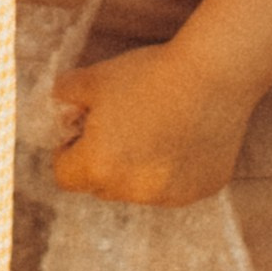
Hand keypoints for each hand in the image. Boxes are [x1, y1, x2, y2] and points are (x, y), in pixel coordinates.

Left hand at [50, 38, 261, 209]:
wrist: (213, 74)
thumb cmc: (149, 75)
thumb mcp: (95, 78)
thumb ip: (66, 93)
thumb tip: (58, 100)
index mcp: (98, 167)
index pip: (64, 176)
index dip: (67, 151)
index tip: (81, 131)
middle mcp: (132, 191)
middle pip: (101, 185)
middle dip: (101, 161)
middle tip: (117, 127)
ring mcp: (170, 196)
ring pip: (138, 189)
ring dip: (137, 169)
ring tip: (155, 128)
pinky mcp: (200, 191)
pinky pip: (174, 187)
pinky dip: (172, 169)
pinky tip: (182, 136)